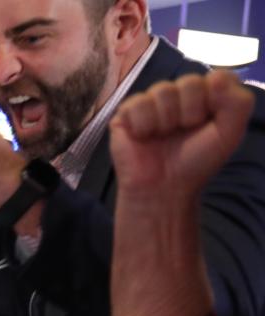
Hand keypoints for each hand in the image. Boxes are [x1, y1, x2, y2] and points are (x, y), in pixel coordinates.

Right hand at [111, 71, 254, 198]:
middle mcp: (180, 94)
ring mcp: (152, 102)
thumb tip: (216, 78)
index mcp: (207, 96)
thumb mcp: (229, 134)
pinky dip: (143, 124)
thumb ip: (238, 102)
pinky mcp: (126, 113)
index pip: (217, 77)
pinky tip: (144, 137)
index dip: (215, 100)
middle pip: (190, 82)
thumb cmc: (196, 162)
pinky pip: (137, 103)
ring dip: (166, 120)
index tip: (209, 122)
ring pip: (162, 90)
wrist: (163, 188)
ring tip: (162, 136)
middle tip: (183, 132)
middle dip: (190, 112)